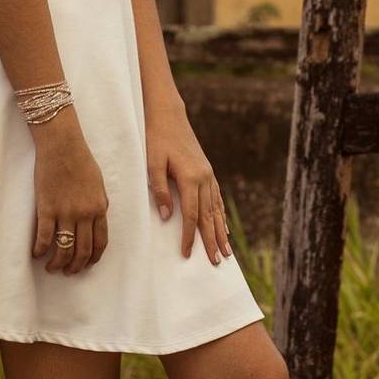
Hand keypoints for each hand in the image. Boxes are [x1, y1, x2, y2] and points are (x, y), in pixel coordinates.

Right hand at [31, 110, 109, 274]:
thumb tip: (97, 220)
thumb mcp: (99, 184)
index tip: (86, 265)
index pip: (100, 243)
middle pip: (82, 250)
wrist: (63, 146)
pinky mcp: (47, 208)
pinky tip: (36, 254)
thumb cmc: (81, 161)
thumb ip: (99, 204)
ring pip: (63, 248)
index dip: (93, 259)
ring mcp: (65, 212)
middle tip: (68, 272)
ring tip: (51, 268)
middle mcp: (85, 214)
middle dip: (75, 266)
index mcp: (99, 208)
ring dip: (57, 263)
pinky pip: (44, 237)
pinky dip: (39, 250)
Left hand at [145, 100, 232, 263]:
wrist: (169, 115)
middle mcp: (204, 178)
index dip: (188, 236)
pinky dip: (221, 216)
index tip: (186, 254)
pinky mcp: (208, 172)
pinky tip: (223, 228)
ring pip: (216, 209)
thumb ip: (160, 190)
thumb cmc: (156, 138)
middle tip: (215, 262)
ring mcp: (208, 175)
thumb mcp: (152, 163)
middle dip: (211, 241)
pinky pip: (217, 199)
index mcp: (191, 177)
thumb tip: (168, 216)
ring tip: (226, 252)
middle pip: (209, 216)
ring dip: (221, 232)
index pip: (191, 214)